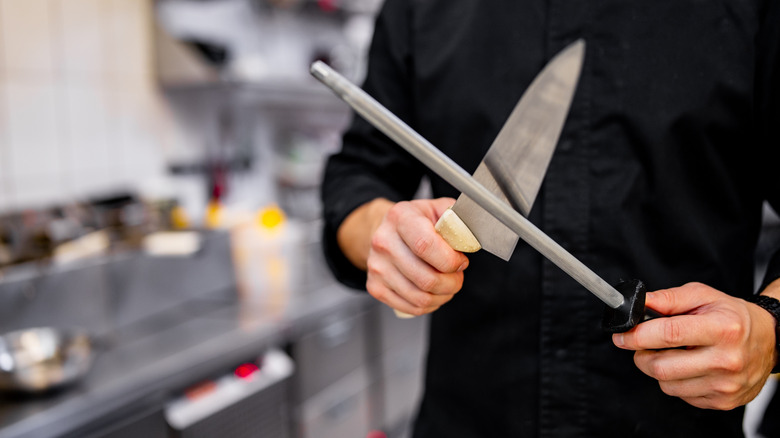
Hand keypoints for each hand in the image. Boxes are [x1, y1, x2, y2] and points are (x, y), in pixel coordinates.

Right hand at [365, 198, 468, 315]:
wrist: (386, 231)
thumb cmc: (416, 221)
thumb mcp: (438, 209)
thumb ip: (457, 220)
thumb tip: (470, 240)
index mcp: (400, 217)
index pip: (425, 245)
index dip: (450, 260)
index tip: (461, 261)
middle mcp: (383, 242)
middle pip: (426, 278)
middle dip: (452, 283)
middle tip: (457, 275)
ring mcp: (377, 267)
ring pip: (421, 298)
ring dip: (443, 296)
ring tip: (448, 284)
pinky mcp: (375, 287)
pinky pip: (411, 308)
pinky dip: (429, 305)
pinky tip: (434, 292)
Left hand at [612, 282, 775, 409]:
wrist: (769, 340)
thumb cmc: (732, 317)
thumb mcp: (703, 296)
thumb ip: (668, 299)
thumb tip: (639, 302)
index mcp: (722, 329)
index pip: (668, 334)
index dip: (637, 336)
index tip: (621, 336)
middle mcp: (726, 360)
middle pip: (661, 366)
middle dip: (641, 355)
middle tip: (644, 344)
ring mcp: (725, 385)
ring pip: (667, 384)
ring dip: (658, 368)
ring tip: (672, 353)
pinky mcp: (722, 401)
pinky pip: (680, 395)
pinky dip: (675, 381)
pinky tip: (688, 367)